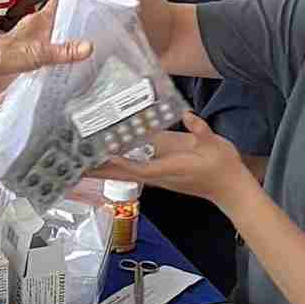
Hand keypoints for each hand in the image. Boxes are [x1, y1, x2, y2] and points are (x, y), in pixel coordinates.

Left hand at [0, 1, 88, 95]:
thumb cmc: (6, 55)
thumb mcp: (40, 53)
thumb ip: (64, 51)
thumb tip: (87, 47)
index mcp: (39, 19)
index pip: (59, 2)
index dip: (73, 1)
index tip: (89, 4)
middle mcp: (37, 27)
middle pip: (60, 20)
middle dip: (75, 23)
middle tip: (93, 29)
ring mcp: (34, 40)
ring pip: (55, 34)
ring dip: (67, 39)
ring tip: (85, 45)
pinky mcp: (32, 53)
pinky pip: (50, 49)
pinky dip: (59, 53)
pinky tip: (67, 61)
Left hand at [93, 112, 254, 209]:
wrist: (230, 188)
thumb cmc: (223, 167)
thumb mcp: (216, 146)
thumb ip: (201, 131)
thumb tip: (187, 115)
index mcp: (170, 169)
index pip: (141, 168)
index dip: (122, 163)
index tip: (104, 155)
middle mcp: (159, 175)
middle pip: (124, 174)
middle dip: (100, 170)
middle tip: (74, 166)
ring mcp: (158, 176)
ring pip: (126, 173)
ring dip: (104, 168)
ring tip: (80, 161)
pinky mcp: (159, 174)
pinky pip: (133, 170)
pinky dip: (117, 164)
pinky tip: (104, 158)